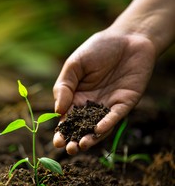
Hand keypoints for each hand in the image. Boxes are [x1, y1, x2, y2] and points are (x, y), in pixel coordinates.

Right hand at [53, 29, 155, 154]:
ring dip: (90, 138)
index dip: (61, 132)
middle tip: (68, 149)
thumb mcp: (74, 65)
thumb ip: (64, 86)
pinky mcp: (124, 103)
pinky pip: (114, 117)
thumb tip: (57, 111)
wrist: (128, 37)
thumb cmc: (98, 49)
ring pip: (98, 128)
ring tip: (81, 145)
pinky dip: (106, 124)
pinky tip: (98, 129)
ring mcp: (108, 106)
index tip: (57, 142)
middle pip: (81, 128)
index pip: (67, 120)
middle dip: (74, 141)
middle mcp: (91, 106)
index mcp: (75, 97)